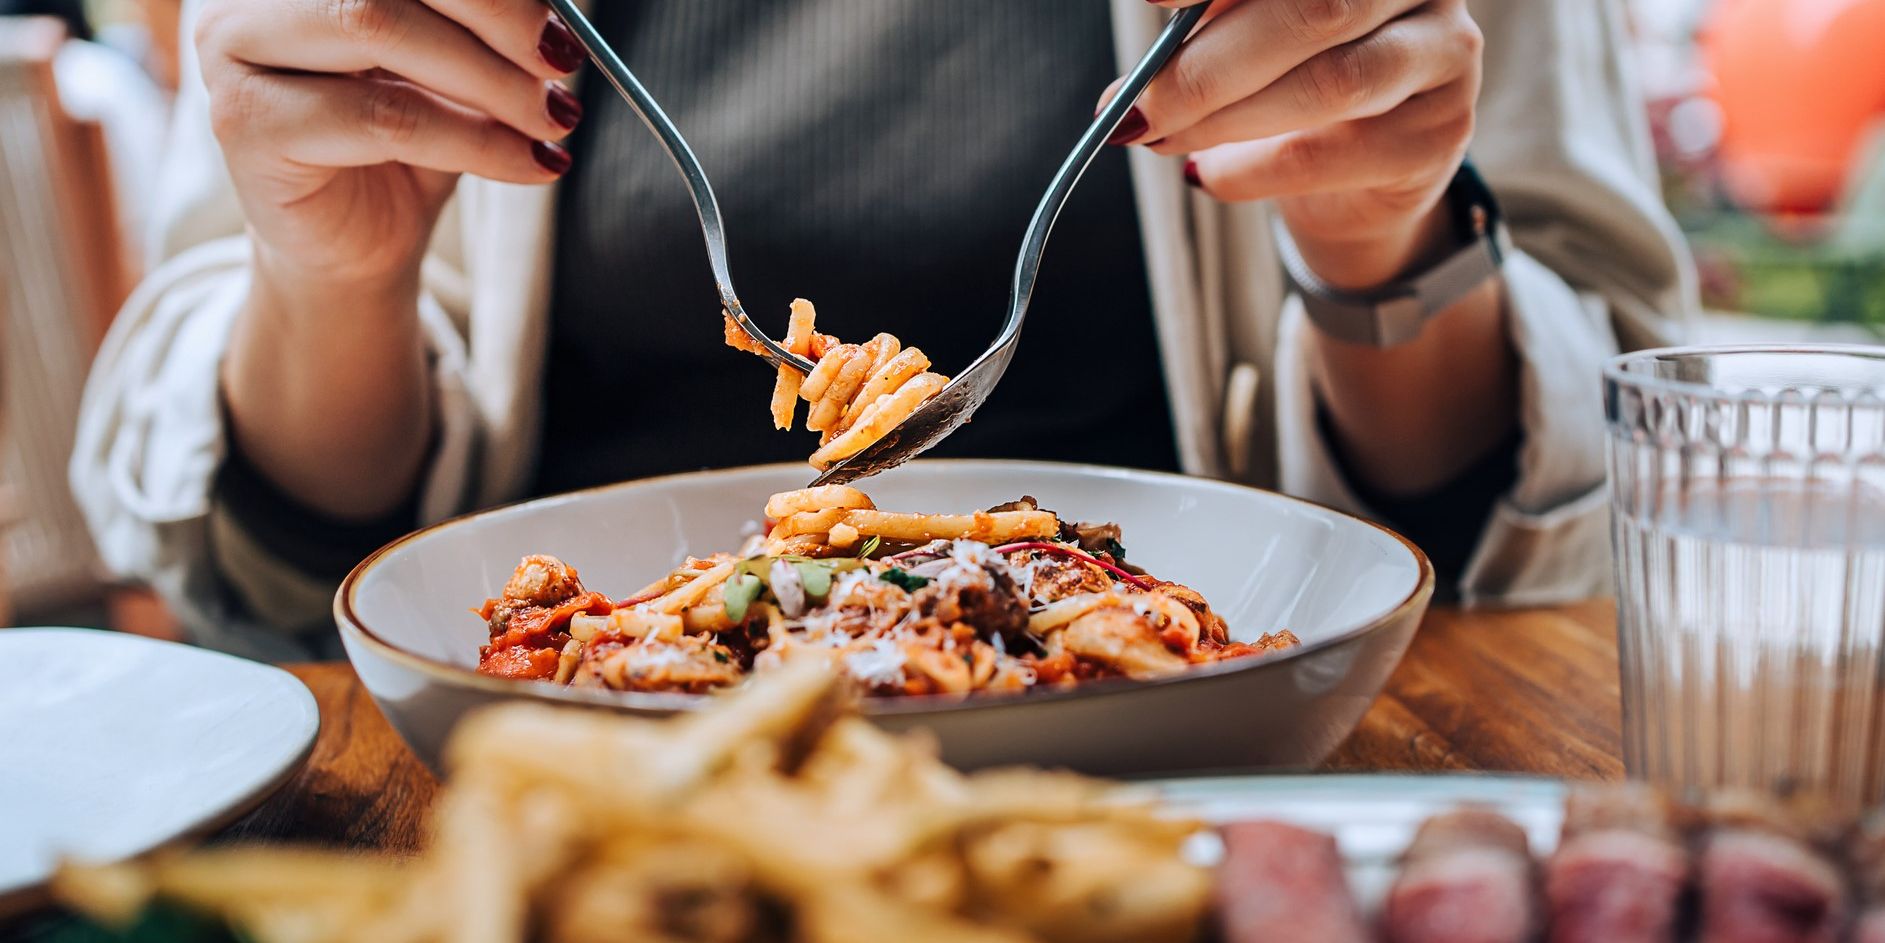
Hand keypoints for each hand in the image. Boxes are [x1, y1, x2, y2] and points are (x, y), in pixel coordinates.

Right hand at [196, 0, 588, 519]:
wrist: (358, 246)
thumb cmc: (408, 143)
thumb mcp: (460, 65)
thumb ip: (489, 22)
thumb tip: (559, 3)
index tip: (563, 24)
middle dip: (495, 16)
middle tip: (563, 63)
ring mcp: (232, 50)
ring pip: (380, 31)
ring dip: (490, 80)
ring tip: (552, 120)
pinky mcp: (245, 125)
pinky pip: (385, 118)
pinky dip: (476, 141)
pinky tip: (529, 163)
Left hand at [1118, 0, 1483, 291]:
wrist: (1355, 177)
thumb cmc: (1290, 81)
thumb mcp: (1246, 36)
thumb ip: (1210, 23)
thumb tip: (1139, 68)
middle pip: (1315, 10)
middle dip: (1207, 64)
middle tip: (1137, 104)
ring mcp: (1444, 53)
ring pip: (1330, 83)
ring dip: (1226, 118)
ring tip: (1161, 137)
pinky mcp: (1439, 133)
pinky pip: (1333, 152)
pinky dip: (1254, 169)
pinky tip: (1207, 175)